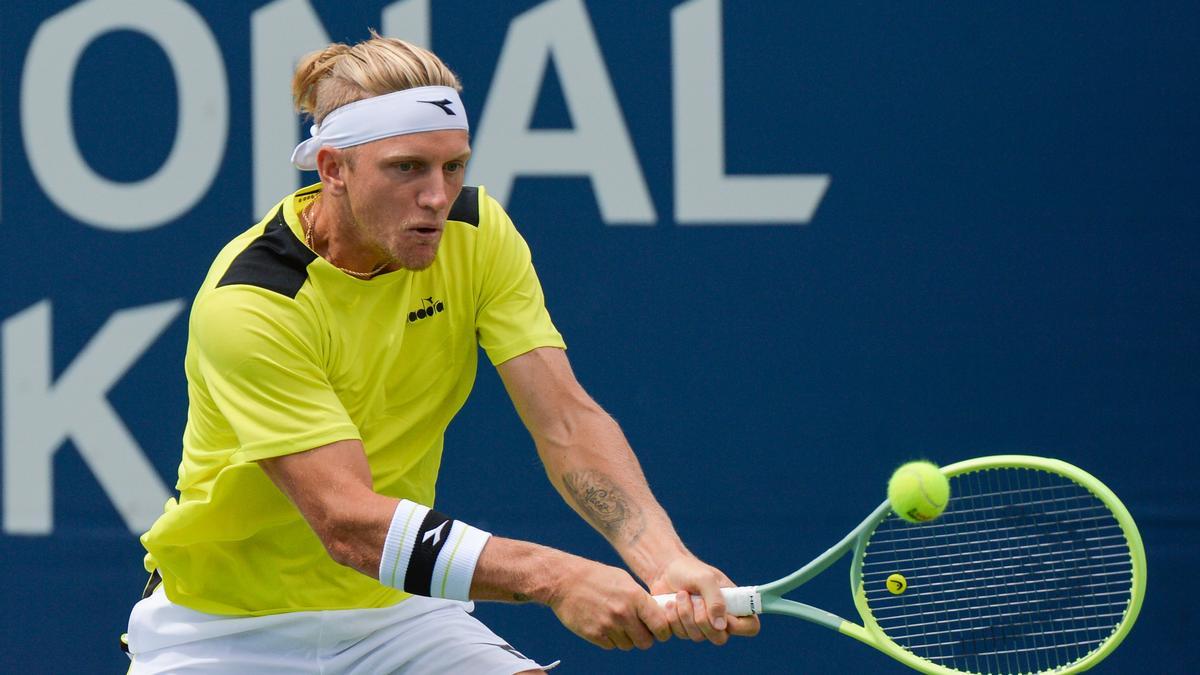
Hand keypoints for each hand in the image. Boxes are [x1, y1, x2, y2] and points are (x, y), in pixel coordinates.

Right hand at [548, 557, 671, 650]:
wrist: (564, 580)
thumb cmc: (596, 577)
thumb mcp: (624, 580)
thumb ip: (640, 598)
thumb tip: (656, 614)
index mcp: (635, 596)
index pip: (660, 625)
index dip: (663, 631)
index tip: (660, 631)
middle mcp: (623, 613)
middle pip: (645, 641)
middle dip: (644, 637)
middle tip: (638, 629)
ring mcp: (608, 625)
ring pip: (628, 645)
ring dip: (625, 638)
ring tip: (617, 623)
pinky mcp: (594, 634)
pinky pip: (611, 646)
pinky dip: (610, 639)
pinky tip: (604, 624)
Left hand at [648, 556, 760, 644]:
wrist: (665, 570)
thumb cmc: (690, 570)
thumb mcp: (705, 579)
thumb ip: (715, 600)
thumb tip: (721, 626)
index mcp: (734, 605)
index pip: (750, 627)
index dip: (739, 626)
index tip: (722, 612)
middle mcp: (720, 619)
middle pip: (720, 639)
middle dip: (703, 620)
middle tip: (695, 599)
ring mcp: (702, 626)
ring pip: (698, 637)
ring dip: (686, 614)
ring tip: (680, 594)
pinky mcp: (684, 628)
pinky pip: (681, 634)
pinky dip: (674, 618)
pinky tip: (670, 603)